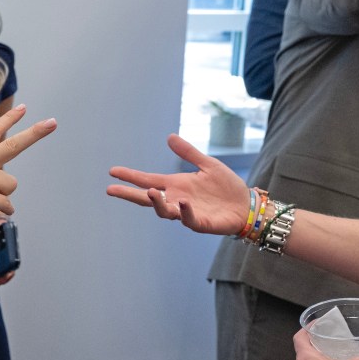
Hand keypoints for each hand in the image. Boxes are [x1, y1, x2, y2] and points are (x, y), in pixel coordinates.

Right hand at [106, 134, 249, 235]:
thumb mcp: (207, 164)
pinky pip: (188, 220)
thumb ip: (188, 153)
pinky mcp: (201, 223)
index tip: (112, 171)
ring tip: (150, 192)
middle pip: (147, 199)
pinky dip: (184, 212)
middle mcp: (176, 199)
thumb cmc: (226, 187)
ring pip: (164, 211)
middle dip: (129, 194)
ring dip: (156, 202)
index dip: (130, 176)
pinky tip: (182, 202)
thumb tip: (169, 137)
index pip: (147, 180)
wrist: (246, 205)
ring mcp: (186, 213)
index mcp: (176, 185)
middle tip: (111, 190)